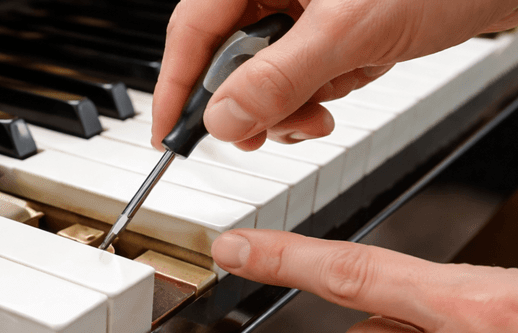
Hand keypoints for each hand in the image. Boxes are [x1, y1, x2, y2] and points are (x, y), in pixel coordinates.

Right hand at [152, 0, 517, 150]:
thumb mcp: (351, 30)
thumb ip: (280, 76)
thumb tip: (223, 118)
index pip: (194, 27)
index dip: (177, 83)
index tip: (167, 132)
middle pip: (228, 52)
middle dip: (244, 102)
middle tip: (255, 136)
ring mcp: (309, 7)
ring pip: (266, 70)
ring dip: (286, 106)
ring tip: (315, 116)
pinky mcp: (338, 28)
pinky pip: (305, 73)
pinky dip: (315, 97)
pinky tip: (338, 94)